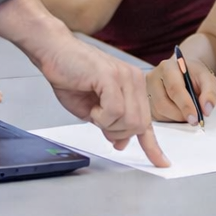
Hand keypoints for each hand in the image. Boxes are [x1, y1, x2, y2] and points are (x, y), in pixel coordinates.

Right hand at [36, 35, 169, 167]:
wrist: (54, 51)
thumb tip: (121, 142)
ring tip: (93, 109)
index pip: (147, 121)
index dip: (153, 146)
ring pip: (129, 121)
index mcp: (134, 87)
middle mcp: (135, 80)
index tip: (161, 163)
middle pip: (139, 125)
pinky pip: (115, 112)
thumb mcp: (93, 109)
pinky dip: (100, 116)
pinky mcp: (112, 77)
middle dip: (117, 132)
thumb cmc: (70, 76)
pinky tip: (91, 106)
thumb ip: (111, 124)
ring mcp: (125, 77)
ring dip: (107, 124)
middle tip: (98, 120)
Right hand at [145, 54, 215, 122]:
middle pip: (163, 103)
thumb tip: (206, 109)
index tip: (195, 118)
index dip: (185, 105)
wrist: (184, 72)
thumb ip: (210, 92)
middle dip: (180, 115)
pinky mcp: (146, 102)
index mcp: (167, 67)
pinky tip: (178, 112)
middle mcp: (153, 78)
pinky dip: (170, 119)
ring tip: (187, 112)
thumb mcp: (207, 78)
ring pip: (158, 112)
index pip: (174, 88)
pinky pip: (156, 117)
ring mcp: (147, 90)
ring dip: (176, 118)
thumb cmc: (194, 75)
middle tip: (194, 119)